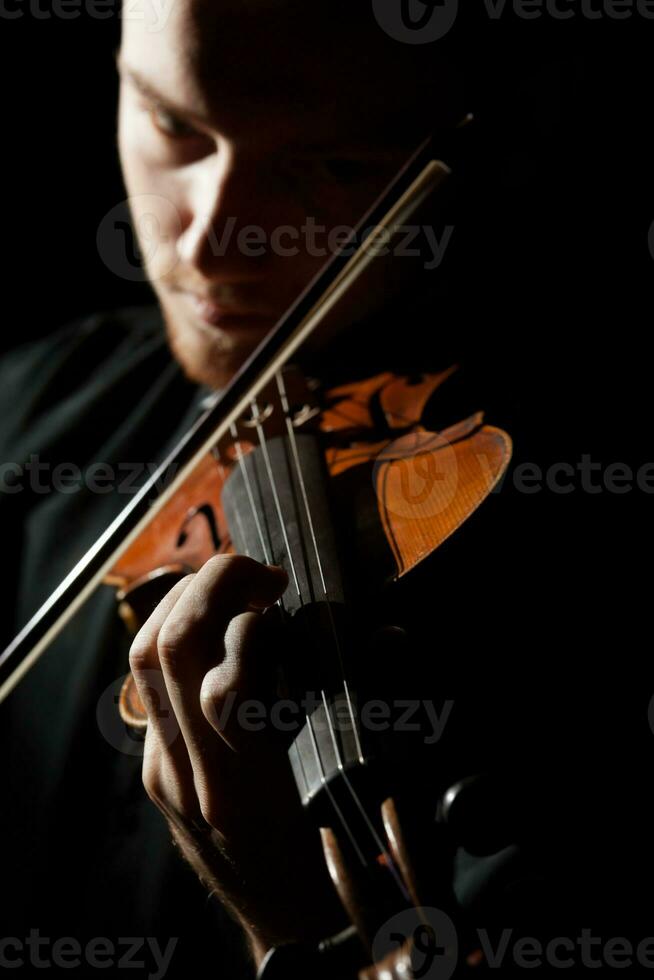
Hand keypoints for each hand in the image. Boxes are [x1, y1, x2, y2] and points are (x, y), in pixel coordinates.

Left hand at [128, 554, 345, 964]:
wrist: (295, 937)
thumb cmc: (341, 872)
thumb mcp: (372, 793)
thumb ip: (379, 708)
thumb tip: (389, 636)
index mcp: (248, 790)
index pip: (222, 679)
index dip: (253, 620)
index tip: (285, 593)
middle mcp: (192, 779)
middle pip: (166, 651)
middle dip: (209, 585)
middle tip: (258, 573)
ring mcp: (166, 775)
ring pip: (143, 662)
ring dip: (183, 604)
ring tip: (234, 591)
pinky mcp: (159, 772)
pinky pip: (149, 688)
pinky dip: (178, 642)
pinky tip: (220, 635)